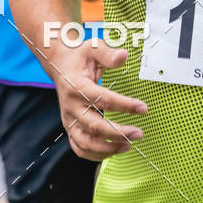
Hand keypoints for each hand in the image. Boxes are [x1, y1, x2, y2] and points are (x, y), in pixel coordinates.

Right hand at [53, 38, 146, 161]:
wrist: (60, 65)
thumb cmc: (80, 57)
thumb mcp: (93, 47)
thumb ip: (108, 54)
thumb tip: (124, 56)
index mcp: (76, 86)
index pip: (101, 99)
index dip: (123, 105)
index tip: (142, 107)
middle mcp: (70, 106)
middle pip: (93, 126)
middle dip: (117, 133)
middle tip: (138, 133)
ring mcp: (69, 119)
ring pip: (85, 142)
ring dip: (107, 148)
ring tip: (129, 145)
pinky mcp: (69, 127)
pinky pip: (79, 147)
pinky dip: (95, 155)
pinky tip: (114, 150)